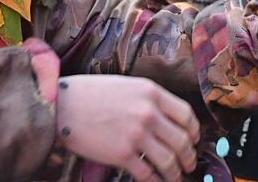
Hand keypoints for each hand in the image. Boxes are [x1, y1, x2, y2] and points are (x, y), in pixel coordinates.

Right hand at [54, 75, 199, 180]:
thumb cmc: (91, 94)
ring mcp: (136, 134)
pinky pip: (148, 175)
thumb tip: (166, 119)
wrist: (63, 106)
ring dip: (176, 174)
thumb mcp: (127, 86)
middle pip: (182, 140)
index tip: (194, 140)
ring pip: (170, 161)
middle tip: (188, 164)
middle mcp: (148, 112)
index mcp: (151, 92)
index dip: (194, 131)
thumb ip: (148, 99)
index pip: (186, 114)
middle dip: (189, 157)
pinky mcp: (122, 154)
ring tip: (175, 178)